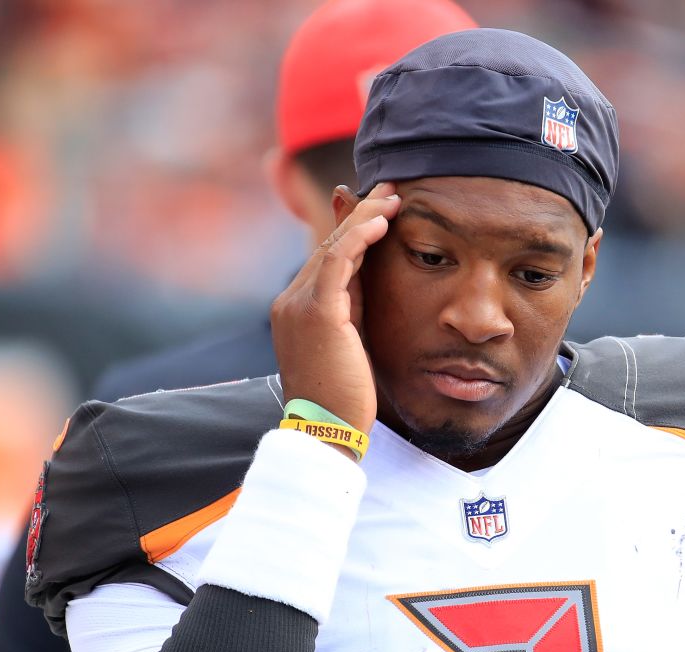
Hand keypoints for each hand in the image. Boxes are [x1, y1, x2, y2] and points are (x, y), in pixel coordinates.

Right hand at [271, 182, 400, 433]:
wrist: (327, 431)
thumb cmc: (345, 394)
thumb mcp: (351, 339)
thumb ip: (354, 303)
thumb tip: (366, 271)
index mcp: (297, 307)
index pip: (327, 255)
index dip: (354, 226)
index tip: (381, 205)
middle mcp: (290, 300)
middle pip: (329, 243)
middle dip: (361, 211)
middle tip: (391, 187)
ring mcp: (298, 305)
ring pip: (333, 245)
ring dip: (365, 216)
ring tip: (394, 196)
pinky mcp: (317, 313)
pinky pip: (337, 261)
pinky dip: (358, 236)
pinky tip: (381, 221)